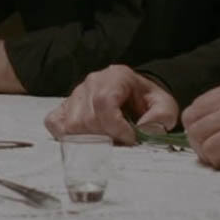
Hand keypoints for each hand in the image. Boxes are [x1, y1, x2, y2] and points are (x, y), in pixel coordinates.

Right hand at [44, 64, 178, 143]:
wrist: (136, 95)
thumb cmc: (147, 101)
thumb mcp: (164, 105)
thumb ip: (161, 116)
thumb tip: (145, 129)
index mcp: (116, 76)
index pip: (104, 102)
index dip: (115, 126)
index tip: (130, 138)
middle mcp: (91, 82)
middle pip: (86, 116)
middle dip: (105, 137)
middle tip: (121, 142)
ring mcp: (75, 94)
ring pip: (71, 123)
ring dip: (89, 139)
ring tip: (106, 141)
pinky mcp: (65, 106)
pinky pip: (54, 122)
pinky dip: (65, 135)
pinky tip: (84, 140)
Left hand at [181, 74, 219, 169]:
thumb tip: (212, 131)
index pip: (199, 105)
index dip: (202, 128)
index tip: (217, 142)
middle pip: (192, 117)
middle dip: (199, 140)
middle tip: (219, 154)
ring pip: (198, 132)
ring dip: (208, 152)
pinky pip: (212, 147)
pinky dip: (219, 159)